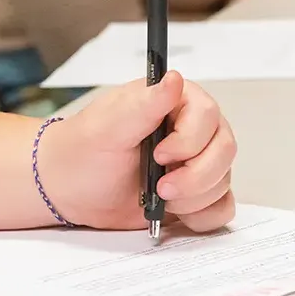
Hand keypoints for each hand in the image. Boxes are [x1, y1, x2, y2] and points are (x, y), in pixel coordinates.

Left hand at [40, 71, 236, 232]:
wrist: (71, 188)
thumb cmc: (84, 151)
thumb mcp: (108, 126)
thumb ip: (145, 104)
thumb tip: (174, 79)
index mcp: (176, 103)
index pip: (208, 117)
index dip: (188, 142)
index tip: (159, 155)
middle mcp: (194, 131)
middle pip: (224, 151)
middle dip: (194, 177)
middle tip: (160, 188)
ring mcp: (197, 163)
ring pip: (223, 181)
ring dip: (192, 198)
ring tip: (158, 197)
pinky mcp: (196, 194)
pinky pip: (221, 208)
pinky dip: (202, 216)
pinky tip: (174, 212)